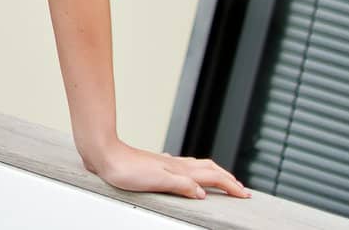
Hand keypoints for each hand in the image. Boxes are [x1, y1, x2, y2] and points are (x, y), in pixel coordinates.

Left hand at [87, 142, 249, 200]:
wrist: (104, 153)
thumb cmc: (126, 168)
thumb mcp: (158, 180)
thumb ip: (182, 185)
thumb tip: (203, 193)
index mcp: (180, 170)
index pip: (213, 178)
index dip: (230, 186)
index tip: (245, 194)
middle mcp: (175, 164)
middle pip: (209, 169)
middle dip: (227, 178)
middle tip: (240, 188)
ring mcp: (166, 163)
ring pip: (197, 167)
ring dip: (212, 174)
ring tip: (221, 179)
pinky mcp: (155, 164)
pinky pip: (182, 167)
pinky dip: (193, 171)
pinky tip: (186, 172)